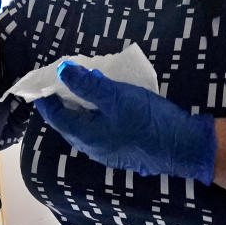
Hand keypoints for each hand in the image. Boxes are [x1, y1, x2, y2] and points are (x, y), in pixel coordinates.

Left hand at [34, 61, 215, 182]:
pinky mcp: (124, 151)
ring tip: (85, 86)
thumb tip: (61, 71)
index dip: (46, 99)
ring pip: (86, 127)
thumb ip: (87, 85)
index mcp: (86, 136)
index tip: (40, 83)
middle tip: (63, 81)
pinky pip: (101, 130)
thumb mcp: (116, 96)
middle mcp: (93, 148)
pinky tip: (109, 103)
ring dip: (82, 108)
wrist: (185, 146)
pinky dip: (96, 114)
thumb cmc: (147, 120)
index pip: (56, 116)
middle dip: (63, 102)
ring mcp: (109, 153)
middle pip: (69, 123)